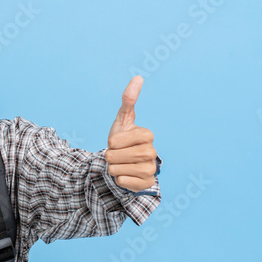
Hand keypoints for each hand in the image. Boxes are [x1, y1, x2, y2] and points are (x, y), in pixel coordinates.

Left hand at [105, 76, 157, 191]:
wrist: (125, 163)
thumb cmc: (122, 140)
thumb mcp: (122, 120)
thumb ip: (128, 100)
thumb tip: (138, 77)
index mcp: (147, 135)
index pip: (117, 140)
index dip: (112, 142)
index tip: (115, 142)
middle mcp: (152, 152)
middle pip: (116, 155)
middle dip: (109, 156)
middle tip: (114, 155)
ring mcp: (151, 169)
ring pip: (118, 169)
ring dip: (112, 167)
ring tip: (119, 164)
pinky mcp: (146, 184)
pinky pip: (123, 181)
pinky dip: (118, 179)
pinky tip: (125, 174)